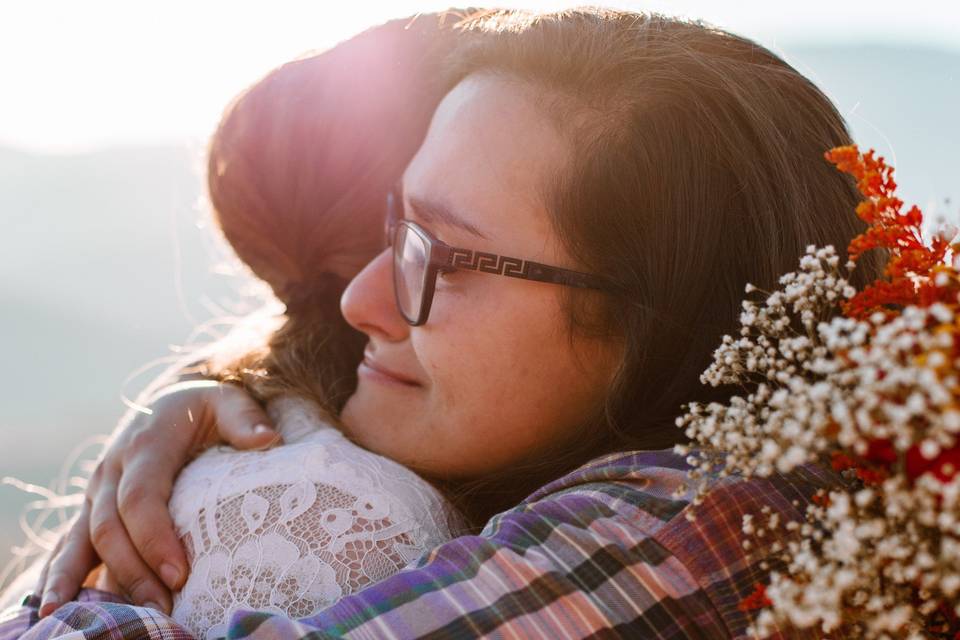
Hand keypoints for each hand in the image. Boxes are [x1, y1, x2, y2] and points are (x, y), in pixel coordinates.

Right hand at [34, 380, 280, 615]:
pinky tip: (55, 608)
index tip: (179, 574)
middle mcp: (110, 471)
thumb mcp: (227, 401)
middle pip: (109, 528)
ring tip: (68, 619)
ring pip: (77, 540)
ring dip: (75, 582)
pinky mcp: (90, 508)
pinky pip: (68, 545)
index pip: (140, 498)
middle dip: (133, 573)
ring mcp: (95, 492)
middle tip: (163, 610)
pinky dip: (58, 575)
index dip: (154, 538)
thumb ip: (245, 419)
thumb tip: (268, 439)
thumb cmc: (205, 408)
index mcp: (144, 446)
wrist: (170, 402)